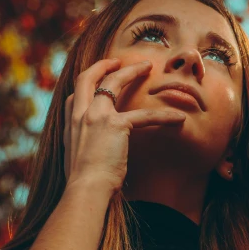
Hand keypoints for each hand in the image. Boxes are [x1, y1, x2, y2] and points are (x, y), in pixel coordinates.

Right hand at [63, 57, 185, 194]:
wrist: (85, 188)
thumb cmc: (83, 183)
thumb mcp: (77, 161)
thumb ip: (84, 151)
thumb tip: (91, 158)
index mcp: (70, 124)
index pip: (74, 96)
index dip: (86, 87)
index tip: (96, 82)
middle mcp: (80, 115)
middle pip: (88, 78)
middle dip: (103, 65)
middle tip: (118, 61)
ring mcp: (96, 116)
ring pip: (114, 82)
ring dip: (131, 71)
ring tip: (147, 67)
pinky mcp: (116, 126)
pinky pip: (144, 116)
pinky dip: (163, 116)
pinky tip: (178, 118)